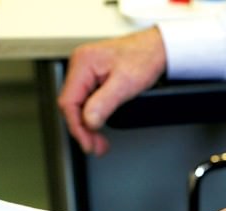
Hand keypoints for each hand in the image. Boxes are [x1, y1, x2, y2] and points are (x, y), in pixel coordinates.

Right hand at [59, 27, 166, 154]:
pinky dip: (92, 116)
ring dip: (87, 125)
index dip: (77, 127)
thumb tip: (89, 122)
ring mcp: (86, 71)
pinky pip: (86, 100)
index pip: (69, 102)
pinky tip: (99, 126)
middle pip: (71, 105)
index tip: (88, 143)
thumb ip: (104, 103)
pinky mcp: (94, 77)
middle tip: (96, 147)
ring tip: (99, 142)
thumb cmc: (144, 58)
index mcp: (83, 64)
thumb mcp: (126, 83)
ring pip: (78, 105)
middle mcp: (80, 65)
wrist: (157, 49)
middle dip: (83, 130)